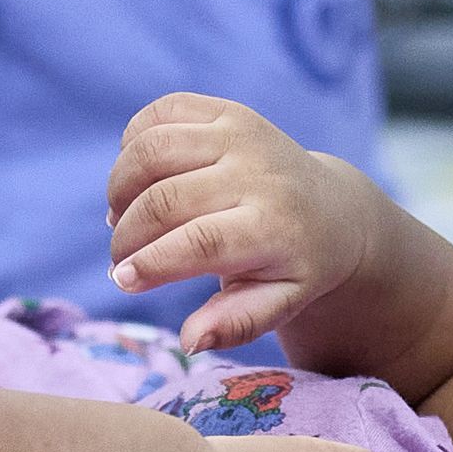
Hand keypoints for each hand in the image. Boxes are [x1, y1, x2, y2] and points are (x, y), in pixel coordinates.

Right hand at [106, 91, 383, 351]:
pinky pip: (161, 112)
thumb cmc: (296, 266)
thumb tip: (190, 340)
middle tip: (120, 261)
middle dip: (127, 235)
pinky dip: (133, 142)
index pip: (199, 241)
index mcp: (275, 226)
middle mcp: (258, 172)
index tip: (122, 280)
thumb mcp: (279, 303)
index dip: (151, 261)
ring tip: (121, 219)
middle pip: (165, 199)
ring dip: (120, 187)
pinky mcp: (227, 110)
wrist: (332, 210)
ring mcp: (241, 133)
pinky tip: (138, 179)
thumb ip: (236, 323)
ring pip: (152, 149)